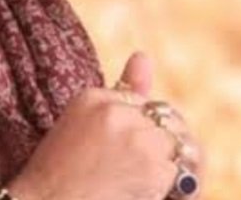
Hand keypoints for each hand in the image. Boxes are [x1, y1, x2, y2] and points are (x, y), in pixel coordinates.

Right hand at [5, 52, 202, 199]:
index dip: (146, 135)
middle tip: (151, 177)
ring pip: (179, 146)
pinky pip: (181, 173)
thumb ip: (121, 95)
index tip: (133, 159)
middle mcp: (115, 109)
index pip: (144, 104)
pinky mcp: (152, 164)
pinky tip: (143, 196)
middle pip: (167, 120)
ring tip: (144, 188)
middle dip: (168, 148)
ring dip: (171, 171)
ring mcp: (135, 135)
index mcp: (92, 97)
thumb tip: (144, 54)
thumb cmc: (59, 177)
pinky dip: (173, 191)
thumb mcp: (82, 126)